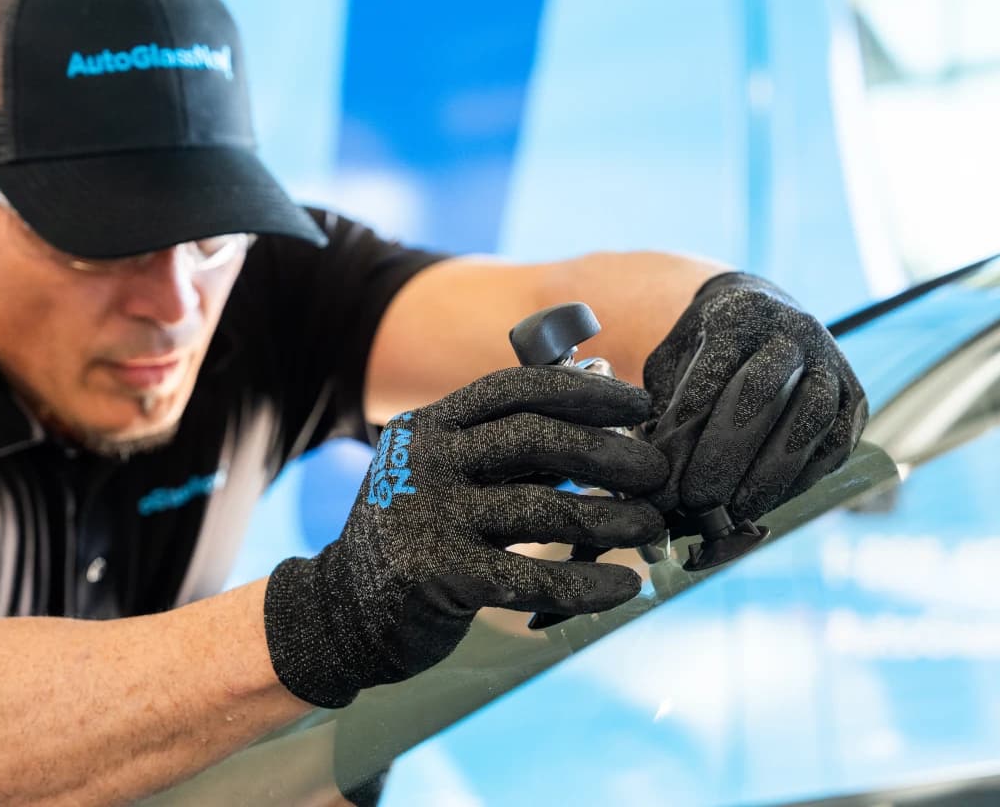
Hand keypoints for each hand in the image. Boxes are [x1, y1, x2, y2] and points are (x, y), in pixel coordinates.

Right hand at [264, 366, 668, 707]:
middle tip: (657, 470)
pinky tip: (624, 588)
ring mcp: (429, 517)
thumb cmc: (417, 537)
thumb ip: (503, 452)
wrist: (343, 611)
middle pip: (534, 438)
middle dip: (608, 450)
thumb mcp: (443, 476)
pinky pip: (534, 577)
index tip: (640, 402)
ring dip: (612, 517)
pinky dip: (587, 584)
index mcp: (430, 426)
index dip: (584, 389)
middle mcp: (425, 461)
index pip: (514, 388)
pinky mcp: (439, 575)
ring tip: (652, 525)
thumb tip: (602, 430)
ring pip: (544, 509)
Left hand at [643, 272, 867, 522]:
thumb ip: (660, 408)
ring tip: (730, 515)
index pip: (710, 376)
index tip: (662, 482)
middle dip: (725, 457)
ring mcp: (831, 363)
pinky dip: (797, 482)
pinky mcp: (855, 398)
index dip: (685, 436)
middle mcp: (792, 332)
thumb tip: (650, 473)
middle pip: (761, 394)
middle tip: (694, 503)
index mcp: (736, 316)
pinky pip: (832, 447)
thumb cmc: (702, 351)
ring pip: (806, 422)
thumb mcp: (670, 363)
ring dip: (766, 478)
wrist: (764, 315)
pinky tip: (763, 506)